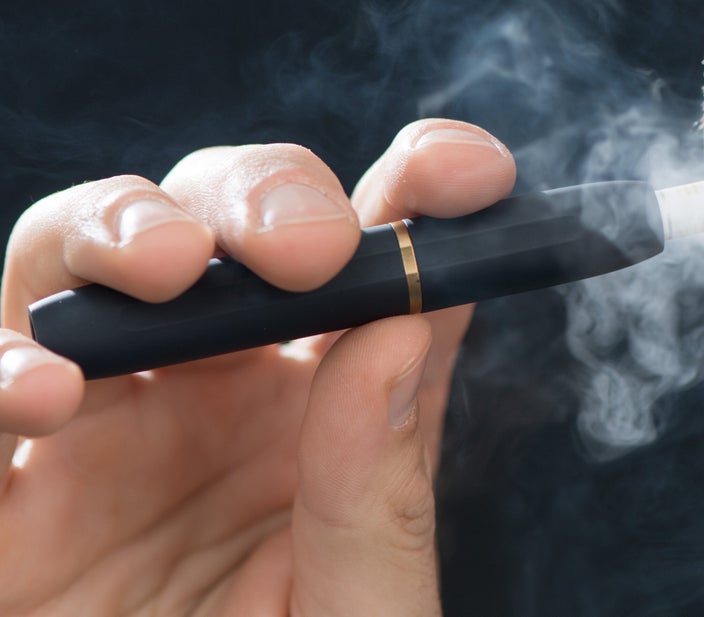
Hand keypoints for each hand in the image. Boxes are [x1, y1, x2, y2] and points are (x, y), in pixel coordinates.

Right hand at [0, 119, 514, 614]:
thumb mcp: (362, 607)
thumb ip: (381, 485)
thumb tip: (407, 326)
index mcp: (323, 401)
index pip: (374, 258)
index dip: (421, 191)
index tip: (469, 174)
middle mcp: (212, 389)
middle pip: (224, 219)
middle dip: (263, 195)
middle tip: (309, 249)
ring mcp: (97, 428)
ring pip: (81, 259)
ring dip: (119, 227)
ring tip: (167, 270)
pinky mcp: (1, 493)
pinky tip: (49, 388)